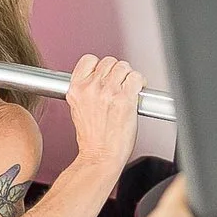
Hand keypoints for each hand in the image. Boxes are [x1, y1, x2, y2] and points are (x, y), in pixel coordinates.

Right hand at [66, 54, 143, 175]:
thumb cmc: (93, 138)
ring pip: (124, 67)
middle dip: (117, 73)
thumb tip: (99, 79)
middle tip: (120, 86)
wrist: (100, 156)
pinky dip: (140, 83)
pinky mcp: (125, 98)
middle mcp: (91, 88)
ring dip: (129, 77)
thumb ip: (86, 91)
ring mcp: (108, 92)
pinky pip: (137, 77)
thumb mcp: (78, 109)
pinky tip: (137, 93)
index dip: (100, 66)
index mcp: (76, 89)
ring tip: (128, 90)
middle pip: (110, 62)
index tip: (106, 75)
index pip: (89, 60)